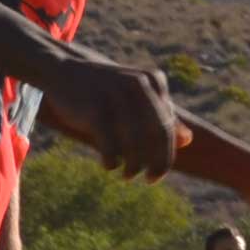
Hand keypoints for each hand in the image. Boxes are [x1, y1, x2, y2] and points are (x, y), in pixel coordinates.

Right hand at [44, 58, 178, 179]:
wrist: (61, 70)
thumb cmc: (103, 90)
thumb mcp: (135, 98)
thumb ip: (161, 116)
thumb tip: (189, 140)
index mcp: (153, 81)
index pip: (168, 127)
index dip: (166, 155)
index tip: (158, 174)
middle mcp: (139, 84)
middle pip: (158, 133)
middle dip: (157, 162)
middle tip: (150, 180)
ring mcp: (117, 94)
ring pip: (136, 141)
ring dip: (134, 165)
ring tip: (128, 176)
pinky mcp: (96, 107)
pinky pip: (111, 143)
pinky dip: (112, 159)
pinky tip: (110, 165)